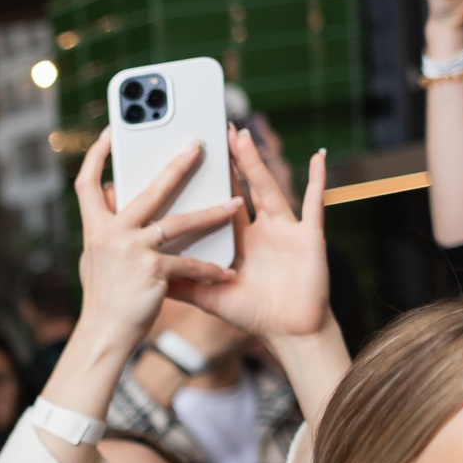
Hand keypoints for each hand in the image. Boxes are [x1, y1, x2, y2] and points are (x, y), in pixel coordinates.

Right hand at [72, 129, 237, 357]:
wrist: (103, 334)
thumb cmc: (103, 296)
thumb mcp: (95, 257)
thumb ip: (104, 224)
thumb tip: (110, 190)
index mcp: (94, 229)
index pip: (87, 184)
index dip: (96, 156)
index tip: (110, 132)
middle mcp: (110, 235)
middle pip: (148, 191)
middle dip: (176, 167)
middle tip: (199, 146)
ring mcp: (132, 251)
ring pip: (179, 223)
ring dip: (212, 212)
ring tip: (237, 202)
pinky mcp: (152, 271)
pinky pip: (188, 263)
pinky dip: (209, 269)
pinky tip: (227, 271)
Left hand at [178, 128, 329, 348]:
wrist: (291, 332)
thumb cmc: (254, 314)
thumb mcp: (210, 295)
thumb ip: (182, 283)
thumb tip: (144, 272)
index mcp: (237, 239)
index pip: (216, 205)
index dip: (204, 184)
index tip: (183, 161)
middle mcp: (260, 229)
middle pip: (241, 188)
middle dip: (229, 161)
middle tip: (212, 131)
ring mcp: (285, 229)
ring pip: (267, 189)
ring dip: (255, 162)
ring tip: (240, 135)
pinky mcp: (308, 236)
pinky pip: (314, 204)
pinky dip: (318, 182)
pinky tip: (317, 158)